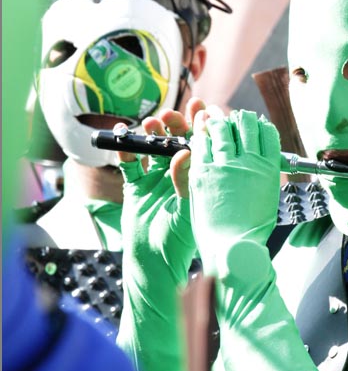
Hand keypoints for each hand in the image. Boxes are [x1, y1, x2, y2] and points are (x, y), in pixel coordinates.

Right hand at [119, 97, 205, 288]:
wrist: (156, 263)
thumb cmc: (181, 240)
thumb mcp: (188, 207)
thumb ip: (187, 180)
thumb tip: (186, 150)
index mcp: (197, 177)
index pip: (201, 144)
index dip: (200, 125)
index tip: (200, 107)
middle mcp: (178, 174)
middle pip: (175, 140)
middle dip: (174, 124)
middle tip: (171, 114)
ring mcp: (156, 179)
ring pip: (152, 147)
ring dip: (151, 133)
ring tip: (151, 123)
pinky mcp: (136, 186)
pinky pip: (130, 164)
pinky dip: (125, 150)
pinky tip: (123, 138)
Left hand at [188, 109, 280, 281]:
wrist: (232, 247)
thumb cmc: (251, 230)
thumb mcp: (267, 198)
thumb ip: (263, 176)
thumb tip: (262, 164)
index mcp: (268, 169)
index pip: (267, 134)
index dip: (260, 125)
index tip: (256, 123)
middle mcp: (249, 162)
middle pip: (246, 127)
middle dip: (240, 119)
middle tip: (235, 117)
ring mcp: (225, 165)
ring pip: (222, 130)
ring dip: (219, 121)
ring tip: (215, 119)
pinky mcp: (203, 172)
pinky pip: (201, 145)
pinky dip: (201, 136)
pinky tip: (199, 133)